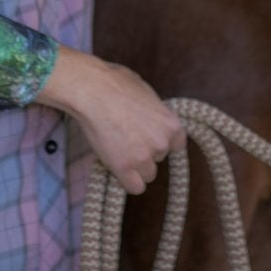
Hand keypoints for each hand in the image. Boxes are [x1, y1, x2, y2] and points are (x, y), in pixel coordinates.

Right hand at [36, 48, 186, 194]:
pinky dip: (128, 181)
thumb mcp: (147, 93)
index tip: (149, 138)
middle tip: (126, 138)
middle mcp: (162, 143)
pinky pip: (135, 187)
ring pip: (147, 174)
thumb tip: (151, 117)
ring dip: (136, 166)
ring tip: (118, 150)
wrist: (93, 91)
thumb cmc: (115, 83)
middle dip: (146, 151)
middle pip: (159, 158)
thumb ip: (155, 112)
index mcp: (172, 124)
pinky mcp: (124, 168)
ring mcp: (144, 157)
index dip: (161, 141)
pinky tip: (118, 170)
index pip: (177, 145)